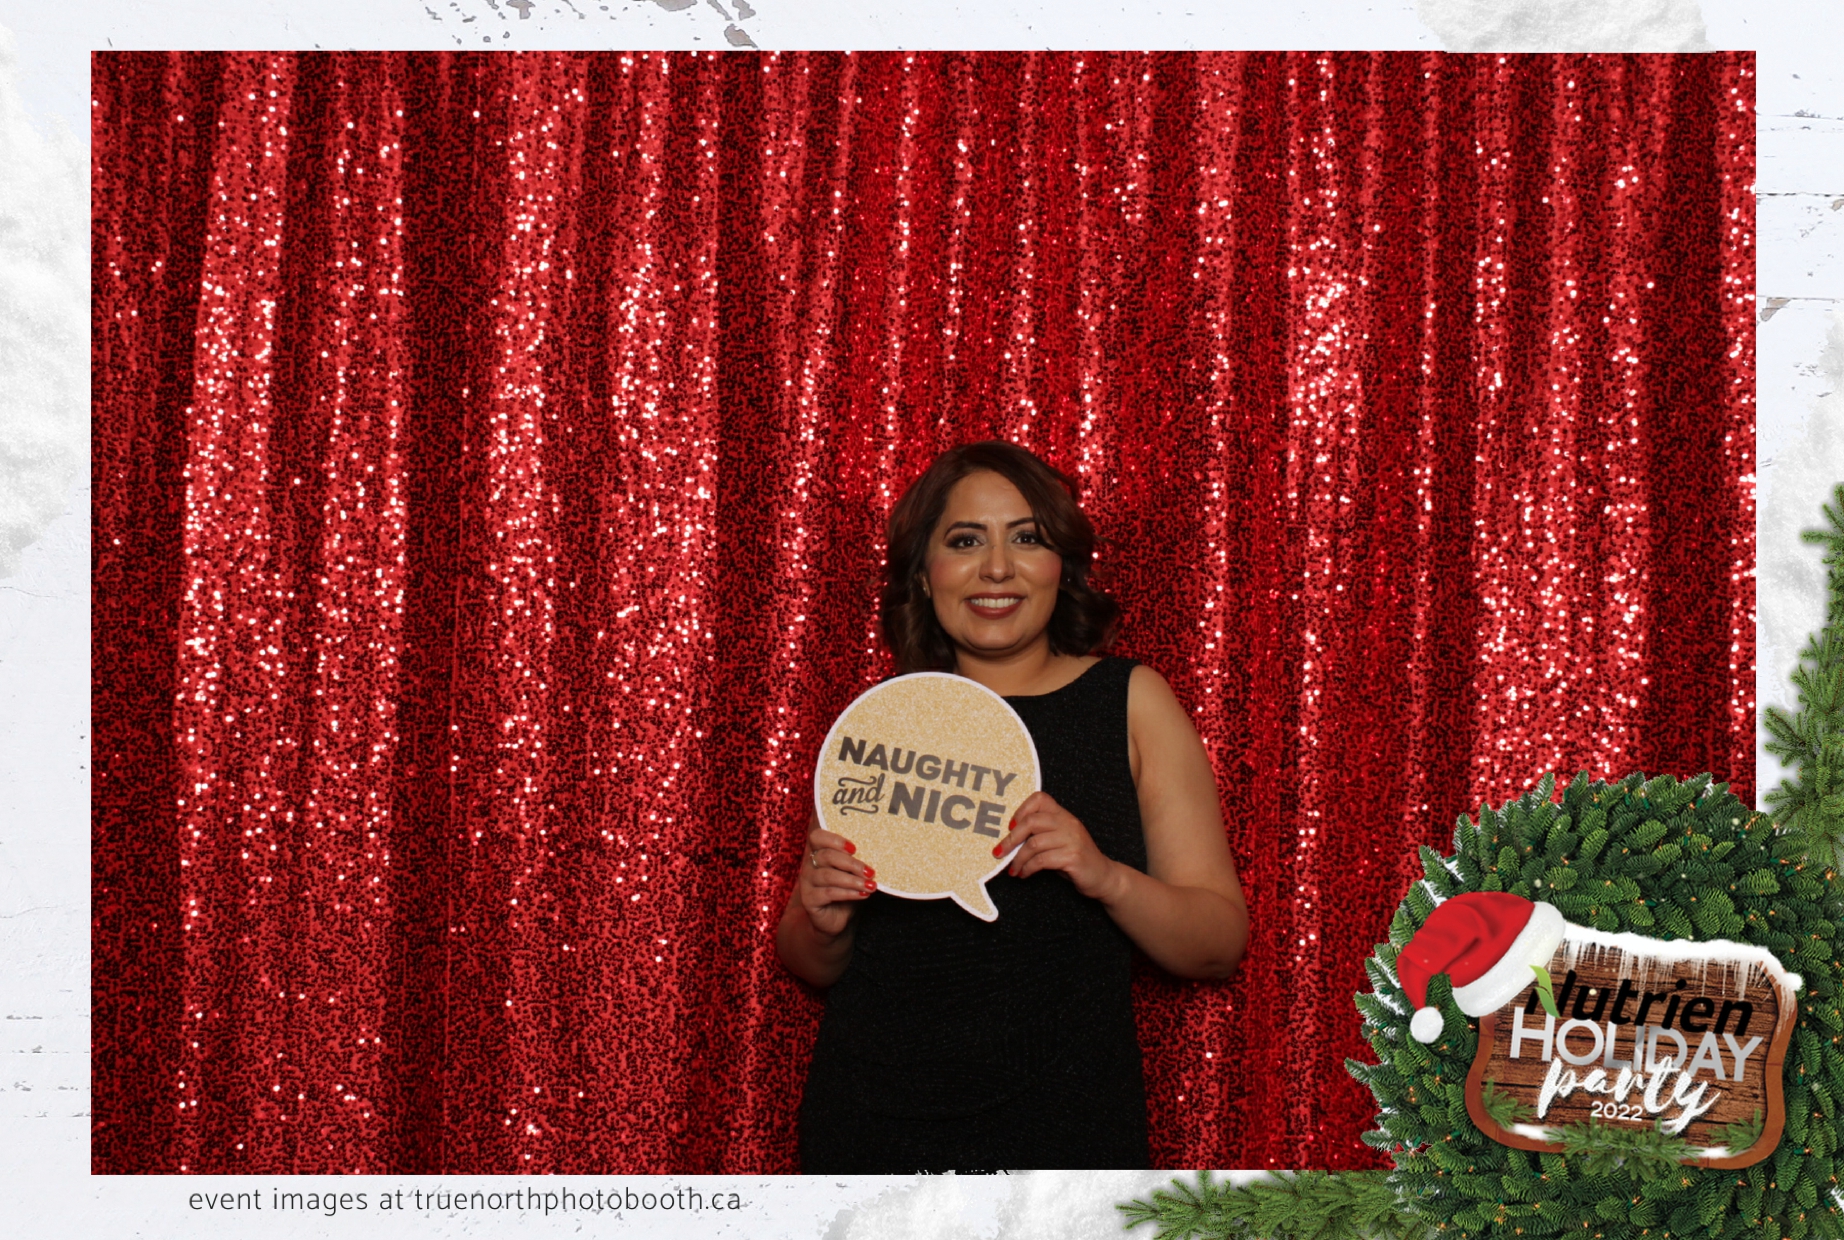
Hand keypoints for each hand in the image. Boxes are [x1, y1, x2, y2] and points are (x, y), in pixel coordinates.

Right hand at [799, 825, 875, 937]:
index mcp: (818, 852)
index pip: (818, 837)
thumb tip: (878, 853)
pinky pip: (829, 893)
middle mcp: (809, 864)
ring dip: (853, 881)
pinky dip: (848, 893)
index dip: (835, 840)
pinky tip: (862, 895)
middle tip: (870, 872)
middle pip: (827, 856)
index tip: (855, 849)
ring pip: (829, 875)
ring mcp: (806, 882)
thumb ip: (857, 860)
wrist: (837, 918)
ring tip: (870, 886)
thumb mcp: (853, 872)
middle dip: (852, 864)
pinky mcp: (809, 899)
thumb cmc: (846, 889)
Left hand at [994, 791, 1124, 902]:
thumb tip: (1008, 841)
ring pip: (1034, 844)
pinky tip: (1024, 874)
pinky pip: (1042, 860)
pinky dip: (1028, 868)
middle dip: (1011, 839)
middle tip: (1000, 852)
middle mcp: (1068, 823)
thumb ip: (1039, 835)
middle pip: (1032, 821)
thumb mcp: (1058, 842)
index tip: (1010, 827)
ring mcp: (1072, 839)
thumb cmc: (1075, 859)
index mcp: (1063, 816)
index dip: (1021, 810)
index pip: (1040, 799)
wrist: (1103, 876)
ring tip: (1014, 869)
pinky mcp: (1073, 857)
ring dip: (1018, 859)